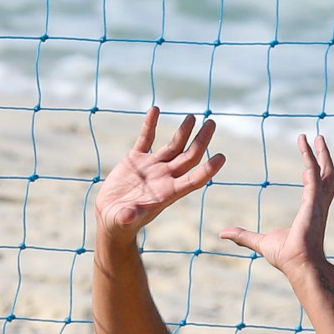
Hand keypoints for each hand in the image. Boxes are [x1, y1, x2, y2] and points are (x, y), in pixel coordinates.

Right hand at [95, 109, 224, 243]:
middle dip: (201, 140)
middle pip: (189, 157)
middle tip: (212, 123)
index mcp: (167, 193)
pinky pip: (146, 138)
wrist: (111, 218)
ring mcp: (152, 167)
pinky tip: (155, 109)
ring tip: (193, 116)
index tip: (222, 157)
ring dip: (184, 131)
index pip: (193, 180)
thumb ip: (127, 217)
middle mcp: (164, 178)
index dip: (208, 169)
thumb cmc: (119, 224)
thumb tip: (128, 216)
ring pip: (173, 146)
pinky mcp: (136, 159)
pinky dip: (150, 124)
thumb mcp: (122, 221)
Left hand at [220, 133, 333, 282]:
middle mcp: (318, 205)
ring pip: (325, 171)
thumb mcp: (260, 242)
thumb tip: (223, 233)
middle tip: (317, 139)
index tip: (306, 162)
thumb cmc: (286, 257)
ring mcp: (318, 202)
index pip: (314, 186)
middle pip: (326, 175)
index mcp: (310, 211)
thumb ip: (243, 235)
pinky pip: (314, 174)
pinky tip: (305, 146)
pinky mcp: (314, 201)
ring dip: (322, 154)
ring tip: (316, 137)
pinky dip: (311, 159)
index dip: (311, 172)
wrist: (300, 266)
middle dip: (323, 157)